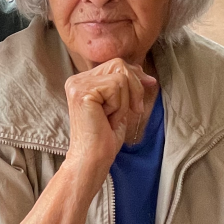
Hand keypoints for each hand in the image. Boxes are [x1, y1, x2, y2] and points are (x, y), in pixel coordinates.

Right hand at [64, 59, 156, 187]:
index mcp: (83, 81)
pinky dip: (119, 106)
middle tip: (131, 110)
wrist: (94, 158)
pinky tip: (107, 119)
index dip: (135, 77)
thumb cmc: (105, 137)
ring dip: (125, 101)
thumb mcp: (120, 105)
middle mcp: (76, 79)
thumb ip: (128, 87)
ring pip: (121, 77)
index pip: (116, 64)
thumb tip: (147, 76)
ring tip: (111, 117)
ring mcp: (77, 85)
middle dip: (134, 88)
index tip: (146, 90)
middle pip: (119, 64)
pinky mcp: (82, 92)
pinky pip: (116, 87)